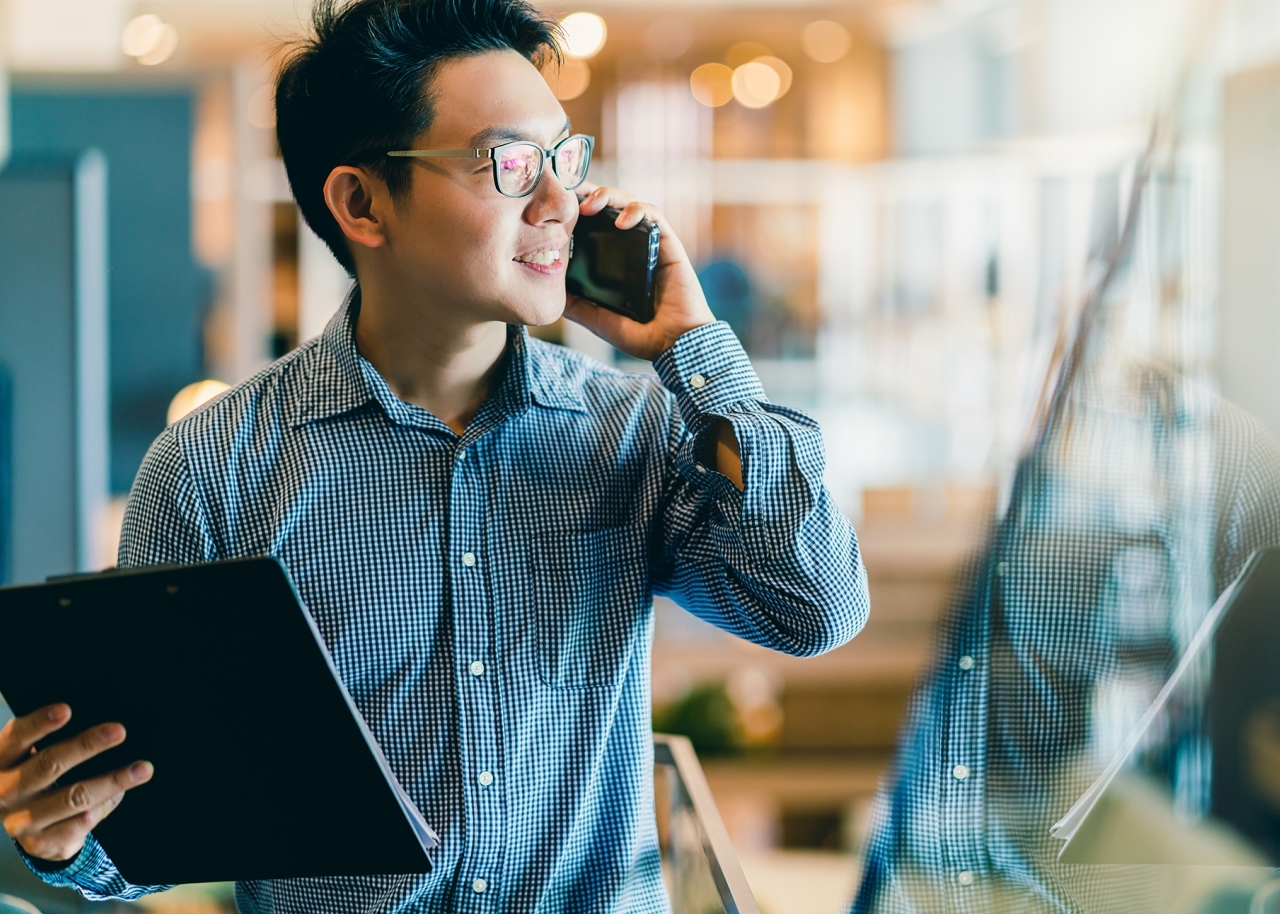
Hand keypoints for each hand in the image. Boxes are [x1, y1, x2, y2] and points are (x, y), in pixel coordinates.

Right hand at [0, 704, 152, 861]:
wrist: (20, 822)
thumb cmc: (33, 775)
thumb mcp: (29, 755)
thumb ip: (54, 739)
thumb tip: (104, 727)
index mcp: (1, 760)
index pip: (17, 737)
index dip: (40, 723)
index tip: (66, 709)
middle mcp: (5, 790)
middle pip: (48, 765)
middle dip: (86, 746)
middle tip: (119, 731)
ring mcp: (20, 820)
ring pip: (72, 797)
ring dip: (111, 782)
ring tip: (141, 769)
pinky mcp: (39, 843)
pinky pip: (77, 826)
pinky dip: (102, 809)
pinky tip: (118, 795)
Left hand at [564, 184, 715, 360]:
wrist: (674, 345)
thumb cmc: (641, 336)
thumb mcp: (598, 319)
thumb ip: (576, 305)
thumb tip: (550, 291)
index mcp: (614, 261)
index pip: (593, 224)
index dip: (576, 208)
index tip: (557, 205)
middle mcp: (631, 248)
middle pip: (609, 206)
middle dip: (589, 194)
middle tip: (569, 195)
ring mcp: (649, 243)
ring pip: (629, 203)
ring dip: (610, 196)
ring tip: (591, 205)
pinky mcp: (668, 244)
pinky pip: (654, 216)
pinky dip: (637, 211)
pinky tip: (622, 221)